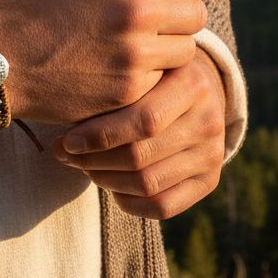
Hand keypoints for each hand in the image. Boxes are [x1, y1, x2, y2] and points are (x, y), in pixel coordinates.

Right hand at [0, 0, 210, 125]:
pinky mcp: (128, 89)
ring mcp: (134, 52)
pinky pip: (163, 79)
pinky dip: (150, 76)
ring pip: (187, 50)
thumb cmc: (34, 0)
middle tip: (159, 22)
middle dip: (183, 17)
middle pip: (197, 14)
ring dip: (170, 48)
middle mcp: (135, 8)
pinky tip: (122, 68)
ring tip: (139, 46)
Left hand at [51, 47, 226, 219]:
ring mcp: (213, 153)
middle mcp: (210, 119)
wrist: (196, 90)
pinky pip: (162, 207)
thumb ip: (112, 91)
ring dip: (105, 180)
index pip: (144, 120)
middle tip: (66, 154)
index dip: (100, 135)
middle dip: (94, 160)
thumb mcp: (140, 69)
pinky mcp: (210, 181)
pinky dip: (127, 201)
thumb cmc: (153, 77)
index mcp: (193, 83)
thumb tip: (64, 140)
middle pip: (141, 156)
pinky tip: (111, 185)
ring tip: (86, 166)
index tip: (67, 140)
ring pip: (147, 184)